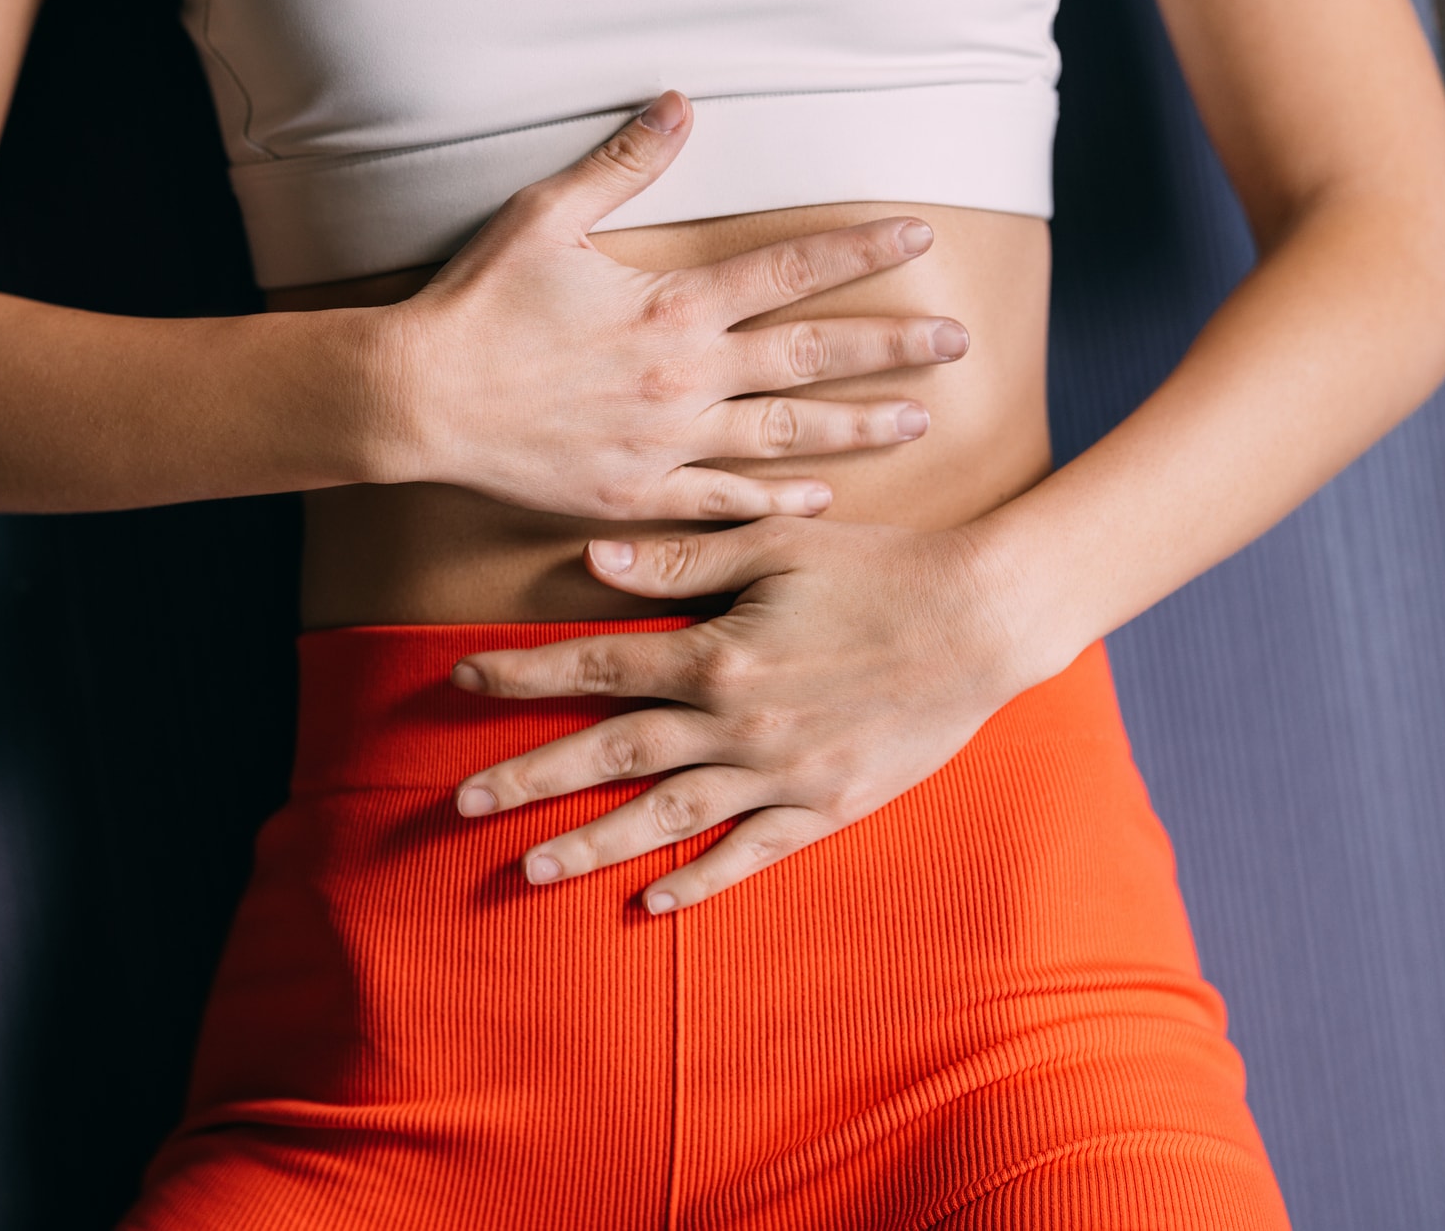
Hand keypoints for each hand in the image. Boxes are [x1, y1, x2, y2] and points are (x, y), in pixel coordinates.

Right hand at [377, 90, 969, 520]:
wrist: (420, 399)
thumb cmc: (478, 303)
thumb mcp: (546, 214)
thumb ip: (623, 163)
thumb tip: (681, 102)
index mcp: (674, 305)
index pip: (790, 270)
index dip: (860, 250)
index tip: (920, 237)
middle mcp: (687, 375)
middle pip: (811, 356)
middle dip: (890, 345)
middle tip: (957, 343)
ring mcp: (667, 441)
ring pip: (786, 436)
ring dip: (856, 426)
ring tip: (917, 421)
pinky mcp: (636, 491)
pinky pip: (723, 500)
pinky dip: (777, 499)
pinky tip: (822, 497)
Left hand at [447, 516, 1065, 909]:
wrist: (986, 619)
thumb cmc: (881, 568)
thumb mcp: (778, 544)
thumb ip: (683, 556)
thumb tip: (593, 557)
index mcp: (717, 652)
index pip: (595, 665)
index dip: (522, 676)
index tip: (461, 681)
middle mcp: (737, 722)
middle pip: (610, 753)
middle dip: (528, 776)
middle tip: (458, 802)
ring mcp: (781, 773)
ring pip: (665, 816)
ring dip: (590, 842)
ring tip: (526, 866)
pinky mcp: (827, 806)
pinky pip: (750, 854)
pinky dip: (699, 880)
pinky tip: (650, 901)